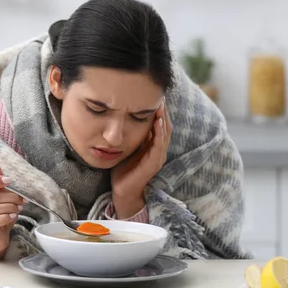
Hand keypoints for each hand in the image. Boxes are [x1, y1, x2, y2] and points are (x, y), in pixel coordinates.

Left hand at [111, 98, 171, 217]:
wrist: (122, 191)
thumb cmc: (124, 170)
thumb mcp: (129, 148)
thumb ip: (133, 136)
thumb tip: (129, 117)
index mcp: (154, 147)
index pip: (160, 125)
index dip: (159, 111)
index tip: (155, 96)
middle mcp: (159, 151)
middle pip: (166, 127)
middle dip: (163, 111)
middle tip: (160, 96)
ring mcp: (158, 157)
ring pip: (165, 134)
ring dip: (163, 119)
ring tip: (161, 105)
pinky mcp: (153, 164)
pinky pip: (159, 146)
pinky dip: (159, 133)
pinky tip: (157, 122)